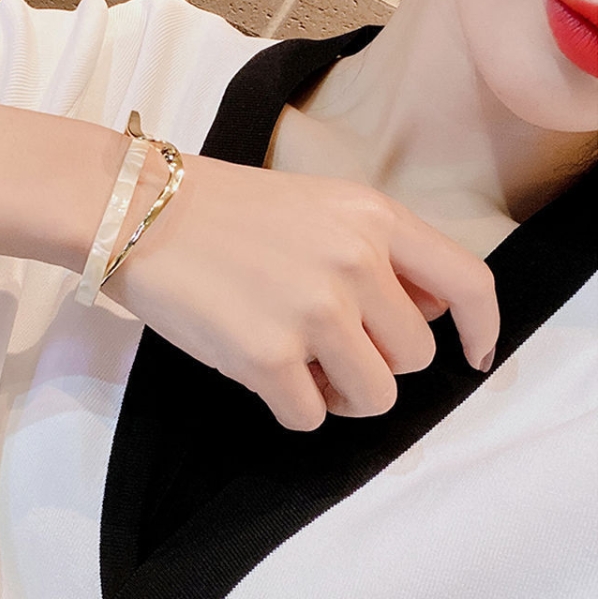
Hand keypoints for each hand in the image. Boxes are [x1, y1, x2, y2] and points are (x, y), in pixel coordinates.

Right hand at [101, 153, 498, 431]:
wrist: (140, 210)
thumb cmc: (228, 209)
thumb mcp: (321, 205)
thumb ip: (381, 253)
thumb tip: (424, 313)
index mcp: (373, 219)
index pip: (467, 283)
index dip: (482, 329)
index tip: (474, 357)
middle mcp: (354, 263)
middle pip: (414, 358)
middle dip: (378, 362)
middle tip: (329, 346)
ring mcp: (313, 311)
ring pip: (374, 398)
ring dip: (341, 393)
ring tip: (299, 363)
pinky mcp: (267, 357)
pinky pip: (310, 418)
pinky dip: (291, 405)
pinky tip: (262, 370)